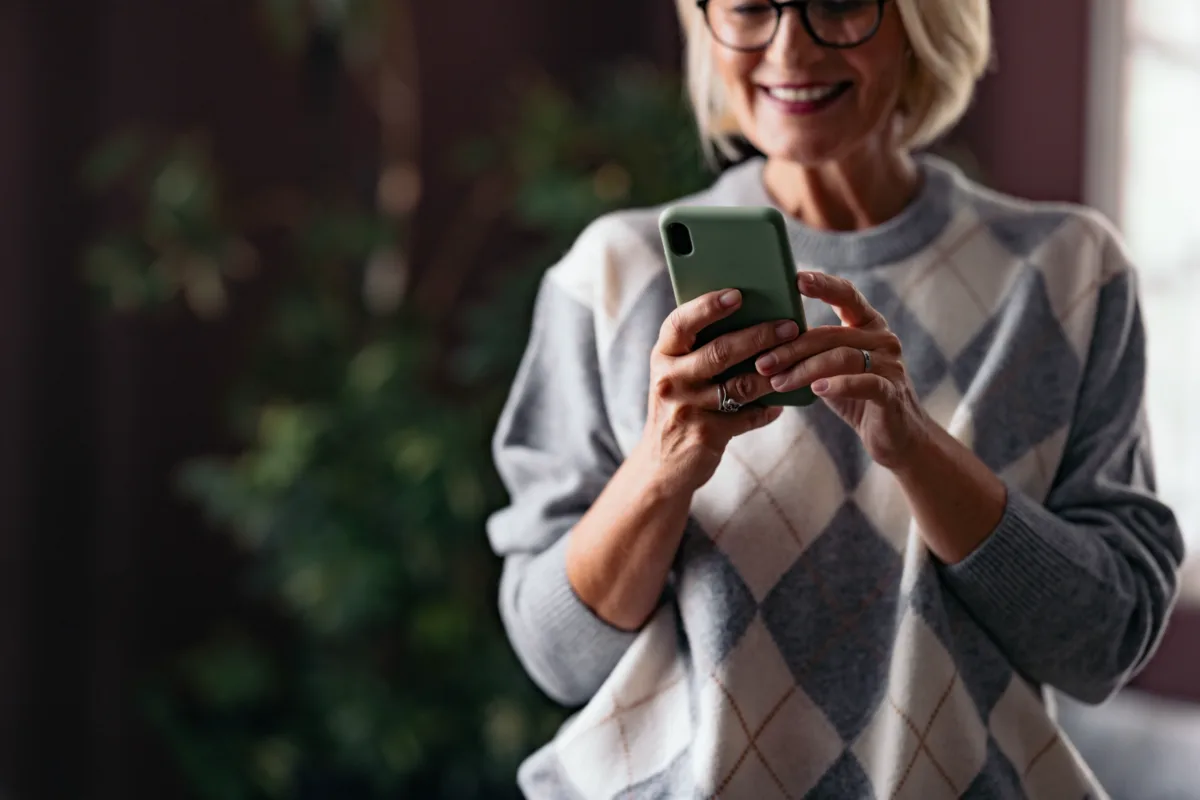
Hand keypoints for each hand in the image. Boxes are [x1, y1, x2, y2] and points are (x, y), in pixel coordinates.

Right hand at [639, 288, 798, 493]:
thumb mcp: (676, 375)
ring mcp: (687, 408)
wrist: (661, 466)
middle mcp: (669, 380)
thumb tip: (751, 318)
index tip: (737, 294)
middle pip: (719, 351)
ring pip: (741, 384)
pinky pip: (748, 416)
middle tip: (790, 326)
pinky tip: (782, 402)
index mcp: (662, 356)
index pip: (680, 323)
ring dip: (774, 372)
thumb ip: (698, 350)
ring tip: (798, 361)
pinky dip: (769, 408)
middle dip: (760, 336)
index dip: (707, 306)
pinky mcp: (706, 434)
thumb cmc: (678, 408)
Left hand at [753, 271, 932, 469]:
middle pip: (831, 334)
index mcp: (867, 324)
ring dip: (804, 369)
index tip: (795, 279)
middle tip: (762, 362)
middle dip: (792, 347)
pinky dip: (838, 385)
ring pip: (841, 357)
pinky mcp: (893, 392)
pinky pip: (864, 383)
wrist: (896, 436)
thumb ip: (812, 351)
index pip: (846, 295)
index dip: (823, 285)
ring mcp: (890, 365)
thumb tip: (763, 340)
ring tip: (777, 381)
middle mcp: (882, 338)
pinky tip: (816, 389)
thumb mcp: (831, 369)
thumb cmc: (855, 397)